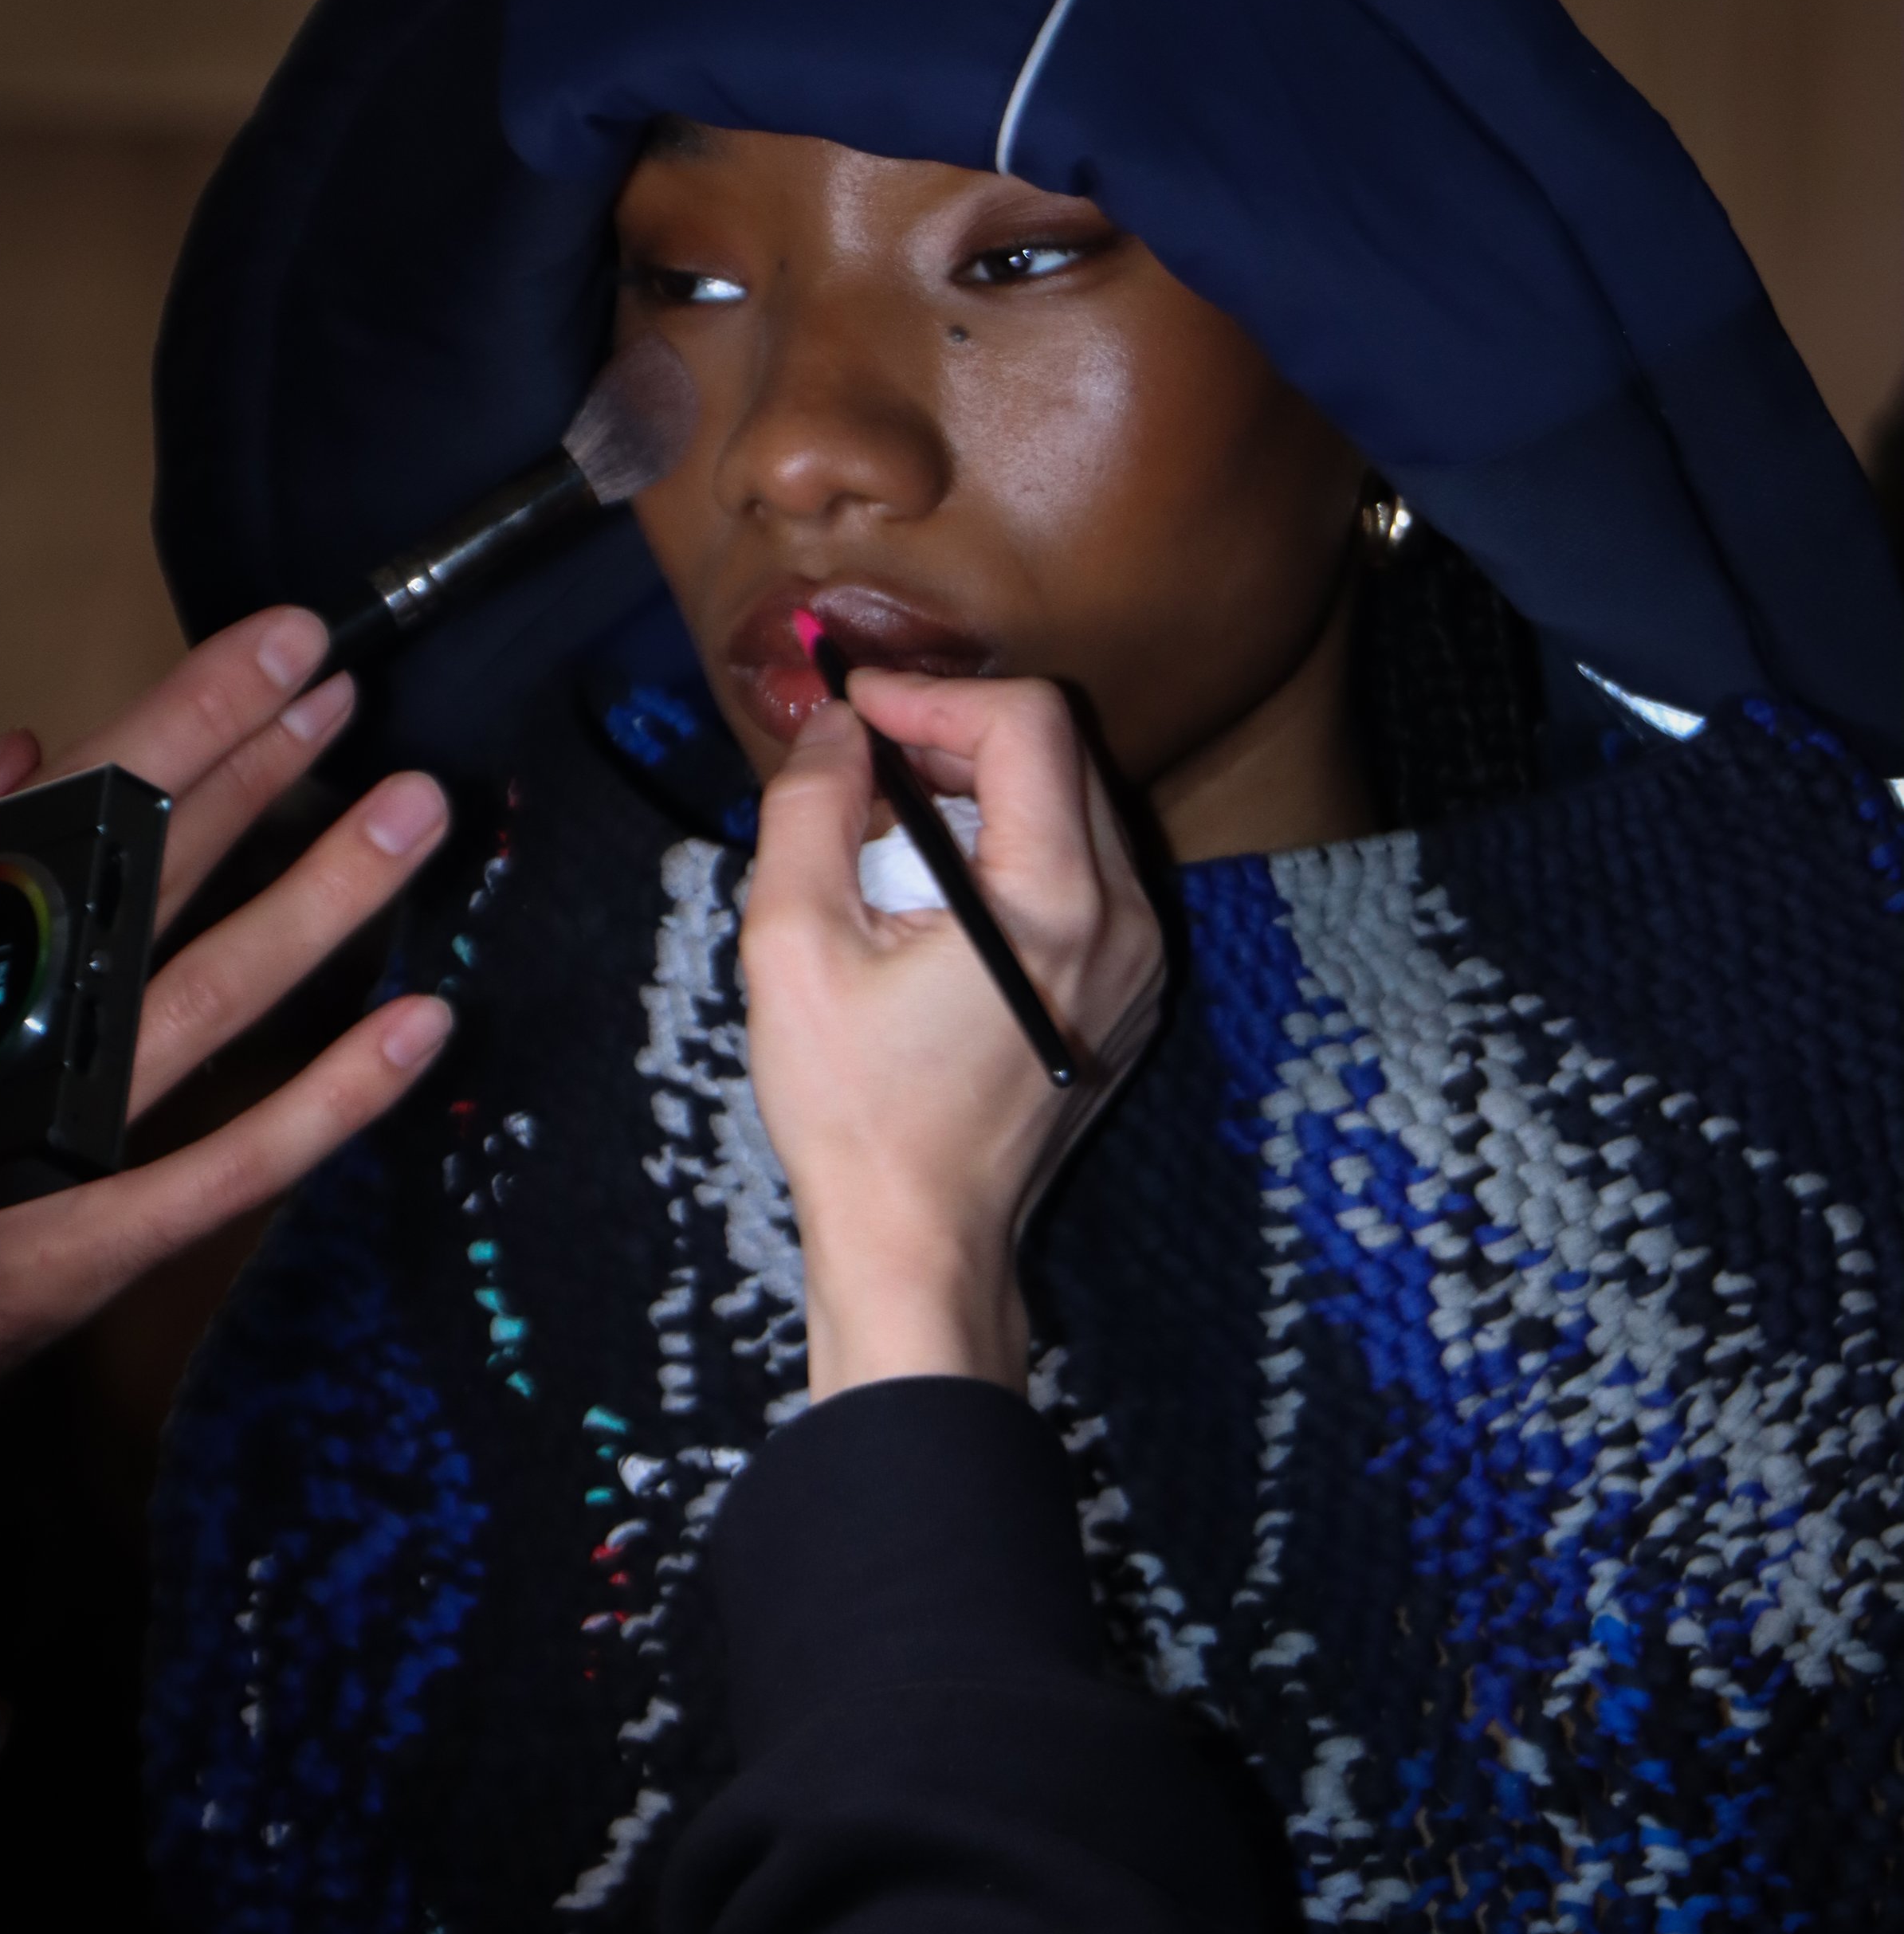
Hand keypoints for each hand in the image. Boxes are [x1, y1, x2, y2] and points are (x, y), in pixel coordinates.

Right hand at [0, 607, 452, 1426]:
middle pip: (157, 876)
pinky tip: (422, 1025)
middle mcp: (7, 1024)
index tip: (288, 647)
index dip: (194, 717)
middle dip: (265, 772)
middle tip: (359, 688)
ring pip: (215, 992)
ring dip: (324, 895)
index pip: (89, 808)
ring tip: (418, 810)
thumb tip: (26, 754)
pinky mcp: (88, 1242)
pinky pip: (234, 1164)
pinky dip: (333, 1098)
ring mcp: (56, 1135)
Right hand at [742, 674, 1163, 1400]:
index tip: (858, 710)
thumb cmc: (854, 1110)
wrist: (922, 1240)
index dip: (933, 693)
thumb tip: (838, 727)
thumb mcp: (794, 946)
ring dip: (983, 792)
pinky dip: (1012, 851)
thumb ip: (810, 810)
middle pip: (1059, 755)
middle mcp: (1125, 922)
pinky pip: (1084, 873)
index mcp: (1054, 904)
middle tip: (866, 761)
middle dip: (955, 734)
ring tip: (890, 834)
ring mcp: (1140, 961)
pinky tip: (936, 896)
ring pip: (1074, 808)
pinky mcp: (1130, 991)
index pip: (1028, 723)